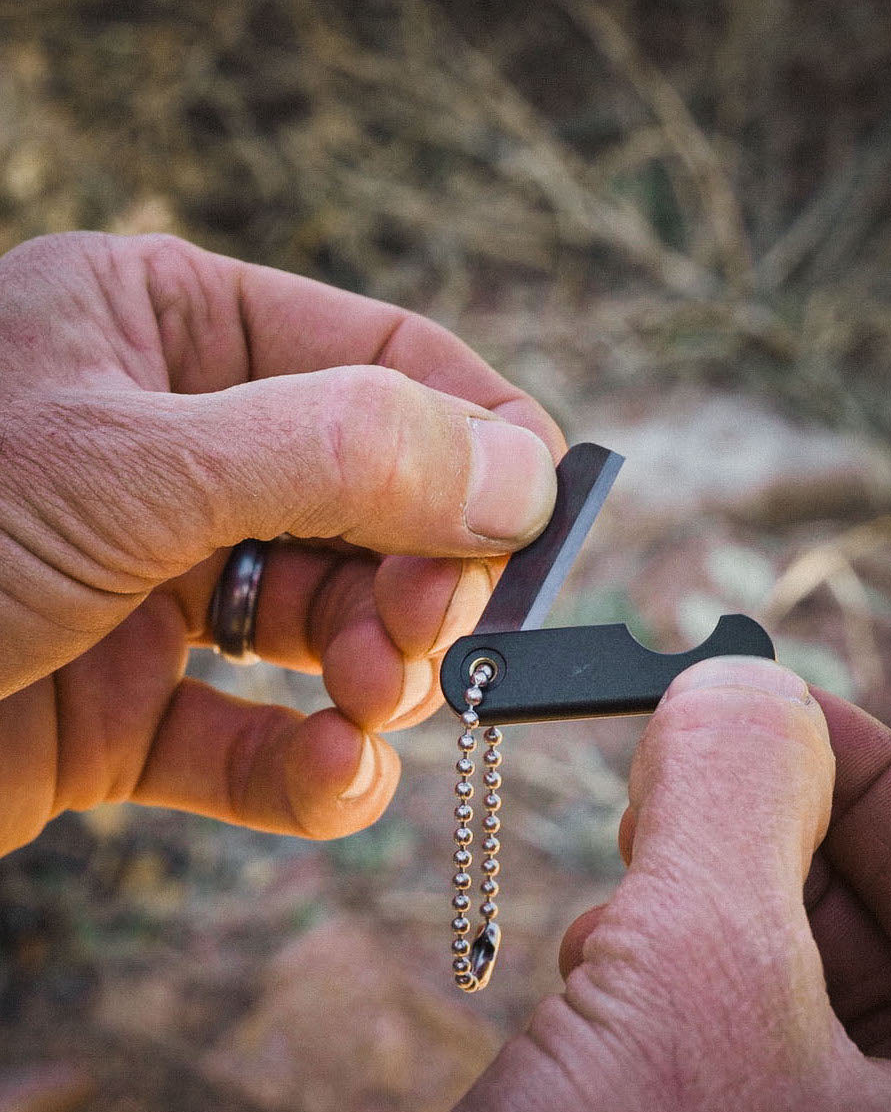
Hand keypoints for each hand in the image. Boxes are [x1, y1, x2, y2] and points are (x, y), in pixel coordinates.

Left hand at [0, 232, 562, 851]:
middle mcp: (174, 449)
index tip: (541, 521)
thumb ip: (343, 452)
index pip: (385, 360)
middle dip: (419, 577)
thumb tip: (521, 469)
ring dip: (375, 674)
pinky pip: (261, 738)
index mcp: (168, 331)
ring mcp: (155, 584)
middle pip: (378, 504)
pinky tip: (332, 779)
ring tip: (368, 704)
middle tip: (424, 639)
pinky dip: (313, 769)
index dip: (479, 437)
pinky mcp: (129, 709)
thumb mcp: (131, 464)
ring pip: (333, 625)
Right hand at [381, 658, 890, 1111]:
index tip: (761, 701)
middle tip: (672, 781)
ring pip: (802, 1005)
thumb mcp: (692, 985)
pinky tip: (593, 999)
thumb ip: (739, 799)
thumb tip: (745, 684)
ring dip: (710, 919)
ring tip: (620, 912)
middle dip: (774, 846)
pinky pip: (735, 1078)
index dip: (873, 770)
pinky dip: (671, 1003)